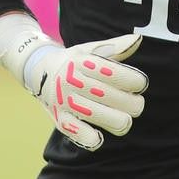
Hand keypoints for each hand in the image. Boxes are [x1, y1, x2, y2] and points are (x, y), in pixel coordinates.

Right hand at [23, 34, 148, 150]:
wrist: (38, 71)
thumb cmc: (74, 61)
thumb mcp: (90, 49)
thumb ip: (115, 47)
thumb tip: (138, 40)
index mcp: (82, 62)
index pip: (115, 73)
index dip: (135, 81)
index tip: (140, 84)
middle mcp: (72, 81)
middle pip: (113, 98)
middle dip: (133, 103)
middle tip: (136, 103)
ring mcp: (65, 101)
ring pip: (104, 118)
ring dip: (122, 121)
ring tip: (125, 118)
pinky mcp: (59, 119)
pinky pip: (81, 134)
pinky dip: (94, 138)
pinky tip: (100, 134)